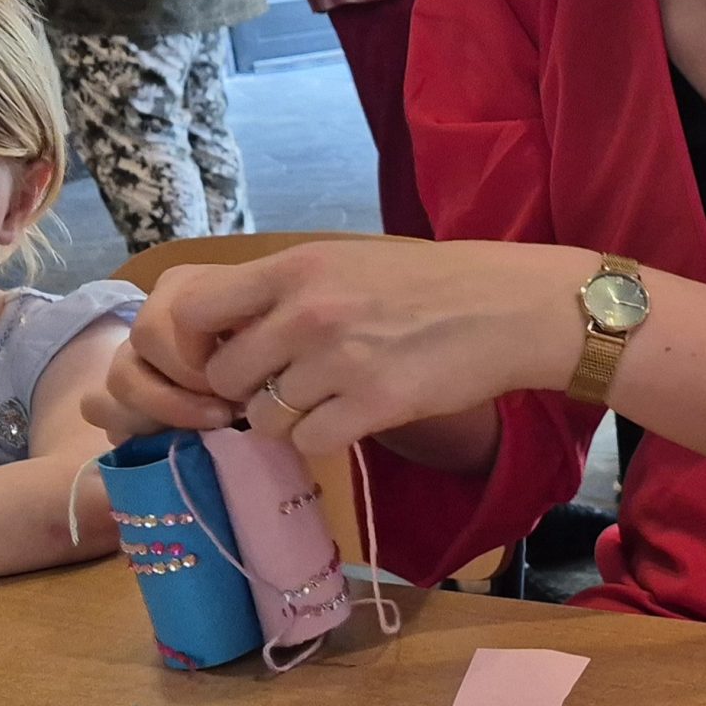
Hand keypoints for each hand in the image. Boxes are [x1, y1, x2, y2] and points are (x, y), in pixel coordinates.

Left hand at [84, 240, 584, 455]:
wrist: (510, 306)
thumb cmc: (430, 282)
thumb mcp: (347, 263)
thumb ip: (287, 292)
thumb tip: (227, 336)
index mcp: (296, 268)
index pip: (196, 312)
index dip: (200, 345)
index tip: (227, 357)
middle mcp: (308, 312)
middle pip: (225, 377)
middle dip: (246, 392)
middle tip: (283, 388)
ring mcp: (340, 360)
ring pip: (265, 418)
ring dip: (287, 419)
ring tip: (328, 400)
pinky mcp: (374, 405)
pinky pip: (311, 442)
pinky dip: (326, 439)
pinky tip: (356, 416)